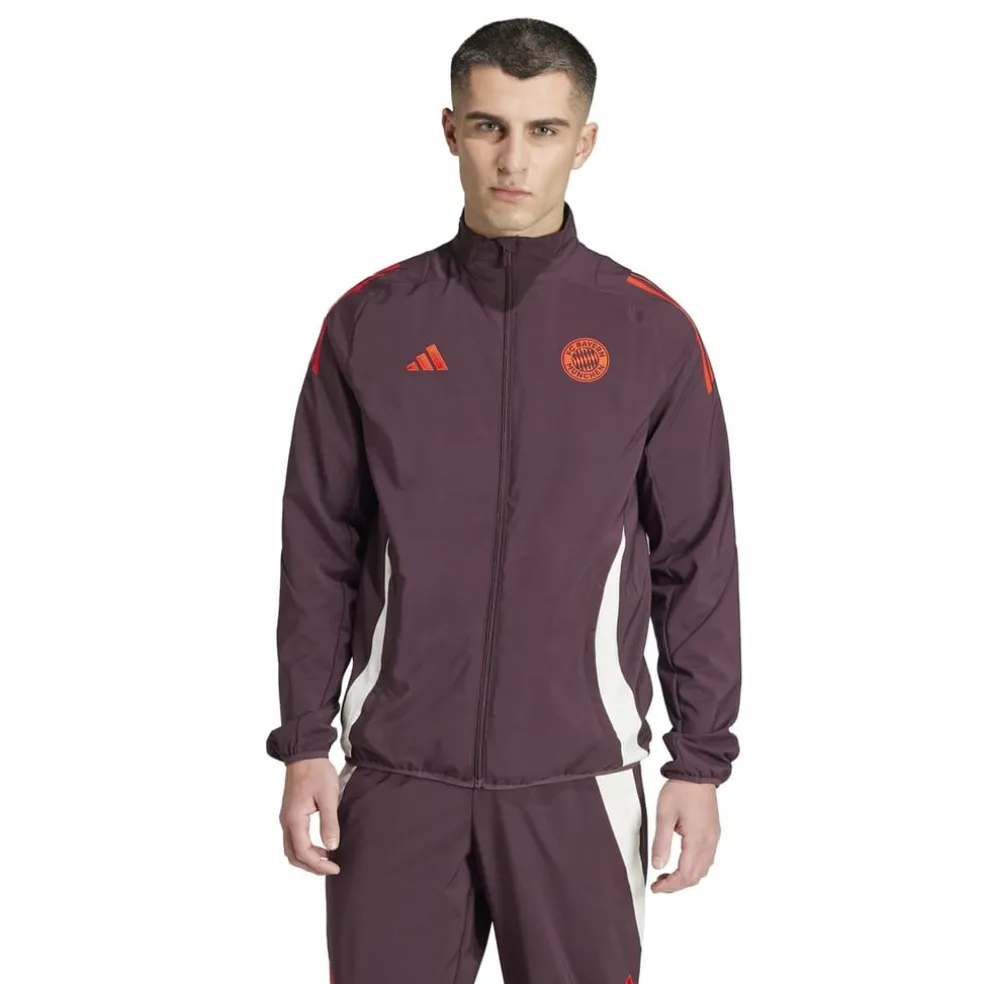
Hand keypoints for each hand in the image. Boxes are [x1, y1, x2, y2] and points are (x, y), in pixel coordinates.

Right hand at [280, 757, 341, 874]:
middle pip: (294, 855)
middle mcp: (286, 821)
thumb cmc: (317, 772)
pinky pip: (293, 839)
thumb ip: (329, 822)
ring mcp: (286, 818)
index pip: (303, 852)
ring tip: (327, 858)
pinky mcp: (290, 813)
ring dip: (307, 858)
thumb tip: (332, 847)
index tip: (336, 867)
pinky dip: (305, 848)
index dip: (319, 865)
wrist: (304, 753)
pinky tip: (320, 845)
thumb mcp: (328, 796)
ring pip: (291, 848)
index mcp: (294, 819)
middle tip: (332, 868)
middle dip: (312, 866)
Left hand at [649, 778, 720, 892]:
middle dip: (677, 885)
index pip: (685, 875)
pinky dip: (694, 867)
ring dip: (686, 877)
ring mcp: (713, 838)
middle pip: (696, 876)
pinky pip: (707, 859)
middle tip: (659, 884)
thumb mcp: (664, 814)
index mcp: (697, 840)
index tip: (656, 888)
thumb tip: (658, 865)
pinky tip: (681, 862)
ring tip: (667, 875)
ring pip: (703, 870)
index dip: (670, 886)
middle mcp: (709, 842)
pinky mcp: (713, 832)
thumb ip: (661, 842)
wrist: (698, 773)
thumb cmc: (682, 789)